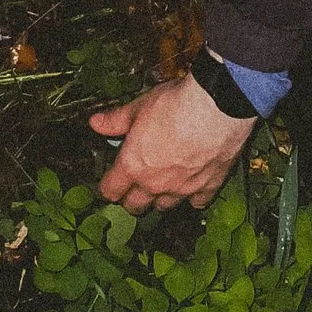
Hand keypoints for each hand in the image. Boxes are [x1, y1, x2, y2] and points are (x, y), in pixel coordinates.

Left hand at [90, 72, 256, 214]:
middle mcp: (154, 183)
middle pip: (135, 206)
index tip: (108, 184)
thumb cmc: (175, 105)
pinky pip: (196, 202)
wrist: (215, 108)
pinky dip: (193, 197)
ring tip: (159, 187)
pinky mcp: (207, 187)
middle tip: (131, 188)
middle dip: (130, 199)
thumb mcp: (138, 107)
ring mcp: (181, 189)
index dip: (107, 188)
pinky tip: (192, 188)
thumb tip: (96, 123)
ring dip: (159, 199)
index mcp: (133, 166)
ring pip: (164, 206)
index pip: (111, 191)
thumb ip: (116, 120)